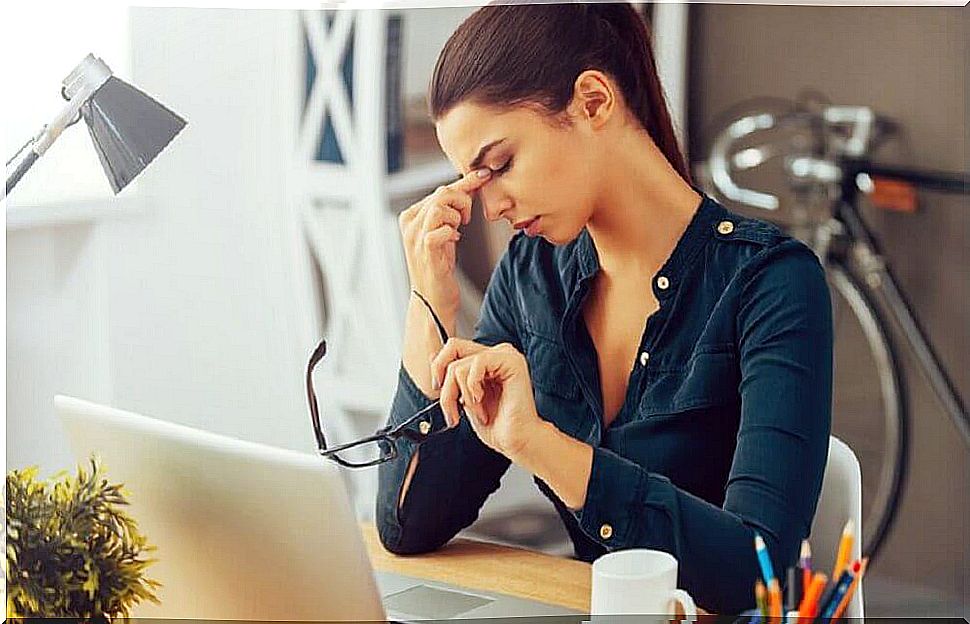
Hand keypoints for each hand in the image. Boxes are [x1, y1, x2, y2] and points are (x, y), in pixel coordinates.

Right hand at [398, 168, 491, 316]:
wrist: (433, 299)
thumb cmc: (439, 265)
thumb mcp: (444, 232)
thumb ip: (451, 210)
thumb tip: (471, 184)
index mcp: (411, 216)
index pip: (439, 190)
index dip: (464, 183)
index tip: (484, 175)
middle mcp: (409, 224)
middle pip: (442, 193)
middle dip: (463, 201)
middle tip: (466, 219)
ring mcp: (415, 237)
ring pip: (441, 207)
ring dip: (457, 217)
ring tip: (458, 230)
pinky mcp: (426, 251)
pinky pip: (442, 229)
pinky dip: (452, 232)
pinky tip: (453, 240)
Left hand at [430, 338, 543, 459]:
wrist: (516, 440)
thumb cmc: (497, 425)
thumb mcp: (464, 398)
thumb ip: (453, 377)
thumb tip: (432, 356)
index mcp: (487, 360)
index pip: (453, 348)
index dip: (438, 368)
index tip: (440, 391)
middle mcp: (496, 354)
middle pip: (452, 349)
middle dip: (446, 385)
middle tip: (452, 407)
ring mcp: (505, 355)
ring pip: (460, 364)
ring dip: (461, 396)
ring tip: (476, 412)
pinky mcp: (512, 361)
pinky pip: (477, 363)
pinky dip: (472, 388)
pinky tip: (482, 401)